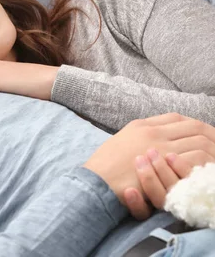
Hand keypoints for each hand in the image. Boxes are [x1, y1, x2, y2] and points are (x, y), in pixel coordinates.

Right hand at [83, 113, 214, 207]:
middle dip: (211, 135)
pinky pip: (196, 157)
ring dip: (213, 150)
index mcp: (142, 126)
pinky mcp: (167, 165)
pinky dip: (207, 162)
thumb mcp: (119, 142)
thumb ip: (138, 138)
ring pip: (200, 141)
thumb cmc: (103, 167)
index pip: (177, 118)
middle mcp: (154, 133)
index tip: (203, 134)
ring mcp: (162, 148)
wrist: (96, 181)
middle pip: (194, 127)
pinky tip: (208, 170)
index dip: (195, 125)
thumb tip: (155, 142)